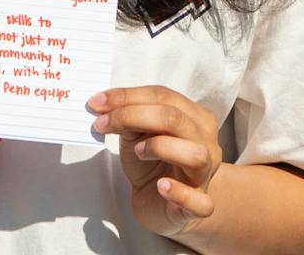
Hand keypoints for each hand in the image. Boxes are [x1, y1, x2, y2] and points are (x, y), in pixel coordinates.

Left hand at [90, 86, 222, 238]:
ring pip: (195, 154)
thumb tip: (104, 106)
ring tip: (139, 152)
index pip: (163, 96)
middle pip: (174, 119)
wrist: (161, 204)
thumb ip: (129, 118)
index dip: (128, 96)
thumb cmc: (152, 164)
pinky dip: (179, 192)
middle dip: (132, 116)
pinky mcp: (199, 206)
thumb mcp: (138, 135)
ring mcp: (205, 175)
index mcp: (195, 118)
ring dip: (161, 147)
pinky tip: (161, 186)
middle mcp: (206, 143)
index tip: (97, 102)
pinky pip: (199, 201)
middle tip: (102, 124)